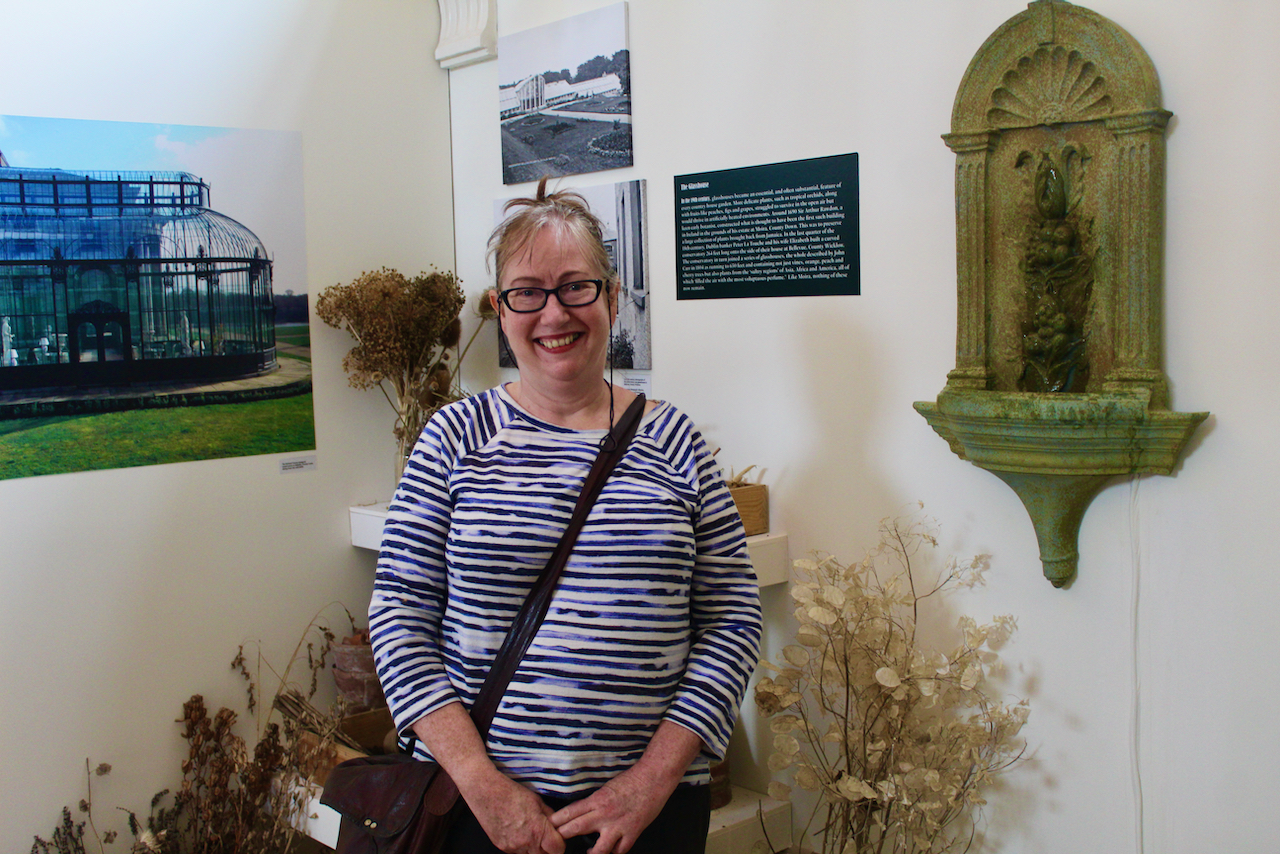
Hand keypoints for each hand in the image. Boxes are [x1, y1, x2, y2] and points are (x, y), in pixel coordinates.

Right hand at [410, 705, 564, 853]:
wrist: (485, 791)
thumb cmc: (510, 792)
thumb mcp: (536, 800)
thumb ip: (548, 815)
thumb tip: (556, 823)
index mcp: (537, 830)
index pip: (557, 849)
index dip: (560, 843)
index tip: (558, 837)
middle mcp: (525, 842)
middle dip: (547, 847)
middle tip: (545, 834)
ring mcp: (511, 846)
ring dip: (533, 846)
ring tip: (528, 829)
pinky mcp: (501, 846)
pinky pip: (516, 851)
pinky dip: (520, 844)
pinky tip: (516, 829)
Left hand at [550, 765, 673, 853]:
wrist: (653, 778)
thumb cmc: (632, 780)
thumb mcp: (606, 788)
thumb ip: (594, 802)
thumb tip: (582, 812)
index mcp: (597, 799)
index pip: (570, 812)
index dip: (556, 821)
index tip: (547, 826)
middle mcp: (604, 814)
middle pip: (576, 828)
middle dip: (563, 837)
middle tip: (554, 843)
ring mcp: (618, 825)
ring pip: (599, 849)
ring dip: (590, 853)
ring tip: (587, 852)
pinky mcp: (632, 832)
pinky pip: (619, 850)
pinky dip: (614, 852)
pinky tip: (610, 851)